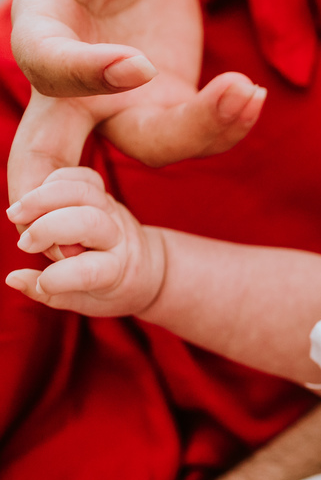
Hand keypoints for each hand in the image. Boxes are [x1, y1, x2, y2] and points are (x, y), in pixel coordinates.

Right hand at [5, 166, 164, 316]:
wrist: (148, 267)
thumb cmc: (111, 290)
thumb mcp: (87, 303)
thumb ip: (50, 294)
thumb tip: (12, 279)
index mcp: (116, 271)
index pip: (89, 271)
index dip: (59, 278)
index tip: (42, 282)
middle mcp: (118, 237)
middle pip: (88, 222)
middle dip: (48, 229)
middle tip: (25, 244)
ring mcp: (112, 212)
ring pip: (83, 191)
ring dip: (44, 198)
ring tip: (15, 214)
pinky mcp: (105, 195)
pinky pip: (83, 176)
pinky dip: (54, 181)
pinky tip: (33, 198)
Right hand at [8, 0, 265, 205]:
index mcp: (42, 33)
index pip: (51, 67)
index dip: (89, 72)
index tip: (134, 62)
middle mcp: (72, 88)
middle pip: (54, 158)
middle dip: (60, 202)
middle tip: (78, 240)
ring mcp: (120, 107)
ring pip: (151, 149)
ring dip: (202, 132)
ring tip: (245, 91)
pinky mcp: (166, 108)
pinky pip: (195, 135)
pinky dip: (227, 123)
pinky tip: (252, 94)